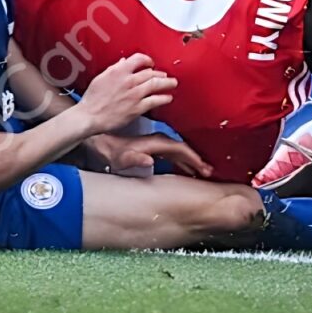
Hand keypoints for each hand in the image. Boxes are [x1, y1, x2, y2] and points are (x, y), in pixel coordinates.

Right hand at [77, 54, 176, 134]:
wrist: (90, 116)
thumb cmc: (92, 98)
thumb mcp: (101, 78)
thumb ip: (114, 69)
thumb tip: (123, 62)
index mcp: (118, 71)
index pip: (139, 59)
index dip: (148, 60)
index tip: (150, 63)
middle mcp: (128, 80)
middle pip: (150, 73)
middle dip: (160, 74)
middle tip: (165, 76)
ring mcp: (134, 94)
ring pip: (155, 85)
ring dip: (167, 83)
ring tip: (173, 83)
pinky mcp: (137, 108)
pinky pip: (154, 101)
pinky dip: (163, 98)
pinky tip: (168, 98)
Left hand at [83, 133, 212, 177]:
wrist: (102, 146)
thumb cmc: (112, 154)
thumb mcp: (120, 159)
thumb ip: (134, 159)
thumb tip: (148, 160)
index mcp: (154, 143)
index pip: (179, 149)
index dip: (193, 158)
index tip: (204, 168)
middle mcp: (158, 141)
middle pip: (182, 149)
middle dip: (196, 160)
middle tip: (209, 171)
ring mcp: (156, 144)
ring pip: (179, 151)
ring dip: (191, 160)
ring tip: (203, 171)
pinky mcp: (154, 148)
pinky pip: (173, 153)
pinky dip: (182, 159)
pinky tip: (187, 167)